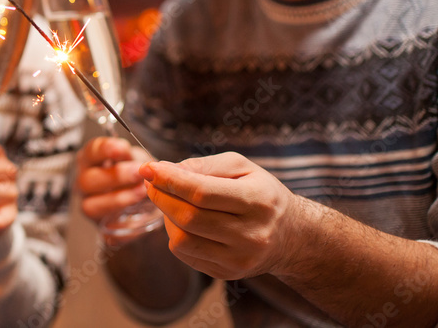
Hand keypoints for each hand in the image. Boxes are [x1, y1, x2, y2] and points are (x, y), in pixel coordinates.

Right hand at [77, 136, 151, 227]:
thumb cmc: (134, 176)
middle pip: (87, 180)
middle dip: (115, 176)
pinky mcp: (100, 226)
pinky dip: (121, 222)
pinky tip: (137, 213)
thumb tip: (143, 164)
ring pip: (91, 206)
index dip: (104, 149)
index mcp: (90, 161)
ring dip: (117, 198)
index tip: (122, 148)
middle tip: (138, 173)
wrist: (142, 203)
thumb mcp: (137, 160)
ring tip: (141, 193)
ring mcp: (89, 206)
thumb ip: (137, 160)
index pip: (90, 152)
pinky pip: (104, 228)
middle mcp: (84, 183)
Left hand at [140, 152, 301, 279]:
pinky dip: (174, 234)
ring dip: (165, 217)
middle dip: (161, 196)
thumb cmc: (261, 194)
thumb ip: (204, 165)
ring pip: (182, 240)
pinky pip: (185, 254)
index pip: (201, 192)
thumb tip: (166, 169)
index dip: (169, 179)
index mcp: (257, 202)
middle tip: (151, 181)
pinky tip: (181, 220)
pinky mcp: (227, 274)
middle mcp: (251, 235)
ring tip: (170, 200)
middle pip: (188, 217)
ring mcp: (239, 260)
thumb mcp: (242, 167)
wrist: (291, 235)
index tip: (148, 168)